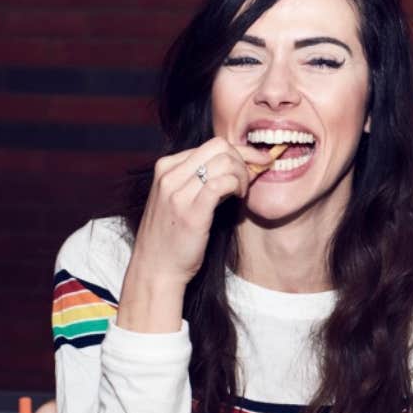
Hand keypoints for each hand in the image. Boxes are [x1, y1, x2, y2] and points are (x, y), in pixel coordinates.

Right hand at [118, 137, 272, 332]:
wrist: (156, 269)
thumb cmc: (174, 236)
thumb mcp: (181, 198)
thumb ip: (202, 179)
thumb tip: (240, 163)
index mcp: (166, 167)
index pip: (212, 144)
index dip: (240, 152)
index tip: (256, 163)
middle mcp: (169, 174)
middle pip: (220, 146)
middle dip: (245, 160)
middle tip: (252, 180)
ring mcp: (177, 191)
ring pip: (225, 161)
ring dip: (243, 174)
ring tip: (242, 192)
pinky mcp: (190, 210)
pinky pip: (223, 182)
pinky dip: (238, 186)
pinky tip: (238, 198)